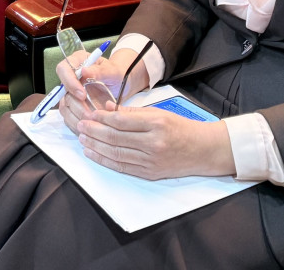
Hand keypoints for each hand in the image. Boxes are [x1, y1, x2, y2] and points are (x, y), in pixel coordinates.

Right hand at [56, 50, 141, 132]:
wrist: (120, 85)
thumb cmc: (116, 74)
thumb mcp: (113, 71)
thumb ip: (100, 71)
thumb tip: (84, 71)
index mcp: (76, 61)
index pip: (63, 69)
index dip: (70, 83)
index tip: (82, 95)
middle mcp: (69, 77)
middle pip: (63, 93)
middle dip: (77, 106)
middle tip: (91, 115)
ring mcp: (69, 93)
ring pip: (65, 107)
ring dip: (77, 117)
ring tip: (92, 123)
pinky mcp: (72, 107)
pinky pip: (69, 117)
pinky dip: (78, 124)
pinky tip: (90, 128)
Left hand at [75, 104, 234, 179]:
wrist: (203, 150)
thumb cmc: (180, 128)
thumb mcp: (159, 113)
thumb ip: (132, 113)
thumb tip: (107, 110)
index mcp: (156, 124)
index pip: (122, 121)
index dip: (102, 118)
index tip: (91, 114)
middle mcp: (153, 143)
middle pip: (116, 137)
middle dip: (94, 132)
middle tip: (80, 126)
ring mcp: (151, 160)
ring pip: (116, 153)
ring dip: (95, 146)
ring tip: (82, 139)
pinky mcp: (149, 173)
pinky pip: (122, 167)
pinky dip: (105, 160)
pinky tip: (93, 154)